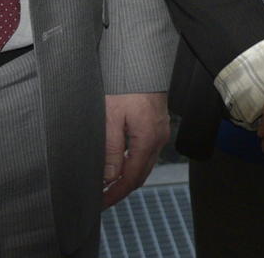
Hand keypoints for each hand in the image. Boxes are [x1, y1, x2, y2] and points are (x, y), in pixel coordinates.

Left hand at [101, 91, 170, 207]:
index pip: (131, 178)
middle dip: (122, 188)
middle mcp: (158, 139)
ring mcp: (161, 131)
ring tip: (109, 183)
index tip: (102, 202)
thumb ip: (111, 150)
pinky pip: (148, 152)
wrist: (141, 61)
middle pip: (141, 174)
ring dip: (128, 176)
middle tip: (103, 197)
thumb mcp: (111, 118)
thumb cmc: (125, 84)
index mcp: (147, 140)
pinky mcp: (159, 124)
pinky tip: (122, 162)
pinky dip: (135, 162)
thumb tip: (110, 176)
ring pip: (145, 164)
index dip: (116, 193)